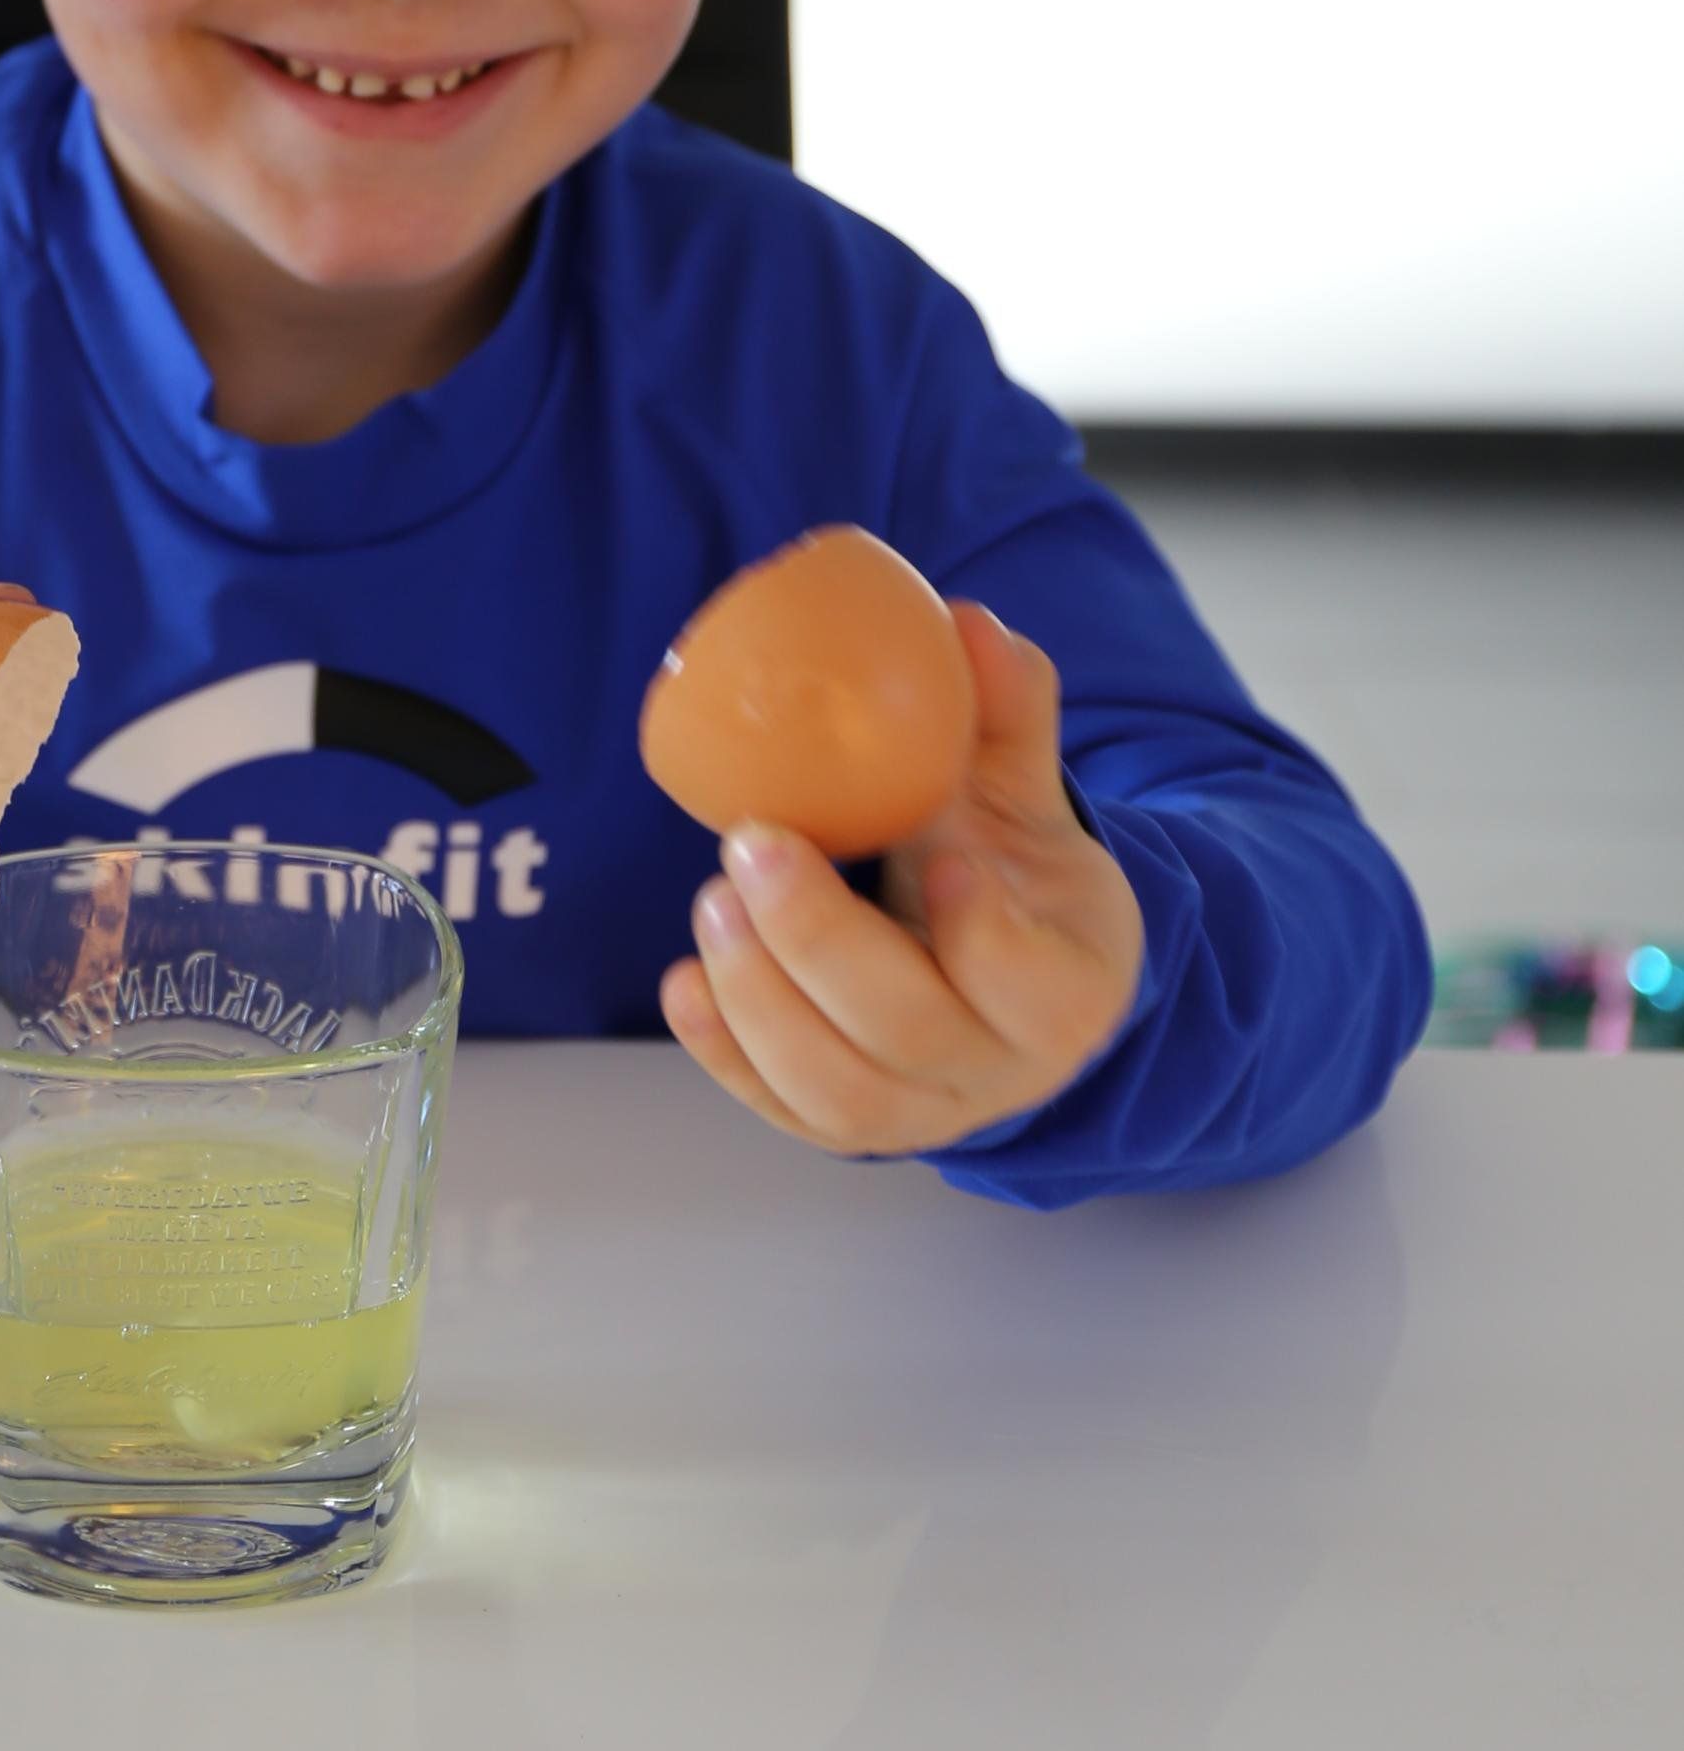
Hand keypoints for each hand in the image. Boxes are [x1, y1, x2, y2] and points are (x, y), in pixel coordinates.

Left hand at [658, 600, 1142, 1156]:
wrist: (1005, 979)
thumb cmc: (1013, 875)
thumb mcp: (1023, 798)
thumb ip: (1006, 715)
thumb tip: (968, 622)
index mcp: (1066, 988)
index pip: (1033, 983)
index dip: (989, 938)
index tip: (942, 863)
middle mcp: (996, 1069)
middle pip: (908, 1029)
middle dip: (820, 941)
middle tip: (753, 845)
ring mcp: (919, 1110)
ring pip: (837, 1089)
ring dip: (760, 997)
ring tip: (713, 901)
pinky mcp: (847, 1128)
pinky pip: (782, 1110)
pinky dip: (724, 1053)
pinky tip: (684, 983)